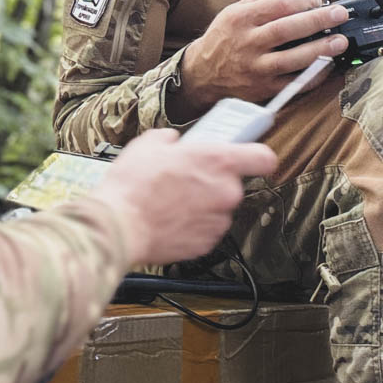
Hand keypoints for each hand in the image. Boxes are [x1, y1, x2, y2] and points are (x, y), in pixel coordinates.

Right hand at [93, 129, 276, 266]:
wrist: (119, 226)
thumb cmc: (133, 187)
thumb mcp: (148, 145)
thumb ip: (170, 139)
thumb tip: (172, 142)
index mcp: (218, 161)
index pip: (263, 157)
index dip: (257, 157)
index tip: (250, 158)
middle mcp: (226, 192)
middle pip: (233, 185)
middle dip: (212, 183)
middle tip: (186, 179)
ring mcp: (218, 220)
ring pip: (218, 209)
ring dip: (202, 205)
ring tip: (171, 202)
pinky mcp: (206, 243)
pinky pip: (206, 230)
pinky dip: (192, 226)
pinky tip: (170, 219)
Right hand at [173, 0, 349, 118]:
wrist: (202, 75)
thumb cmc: (225, 39)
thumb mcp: (237, 10)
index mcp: (240, 19)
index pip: (277, 5)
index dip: (303, 1)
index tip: (319, 0)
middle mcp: (246, 43)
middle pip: (286, 29)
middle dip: (318, 20)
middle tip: (339, 15)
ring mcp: (255, 69)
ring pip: (292, 58)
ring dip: (320, 49)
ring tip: (340, 41)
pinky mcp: (263, 89)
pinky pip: (293, 83)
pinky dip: (313, 75)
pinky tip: (328, 66)